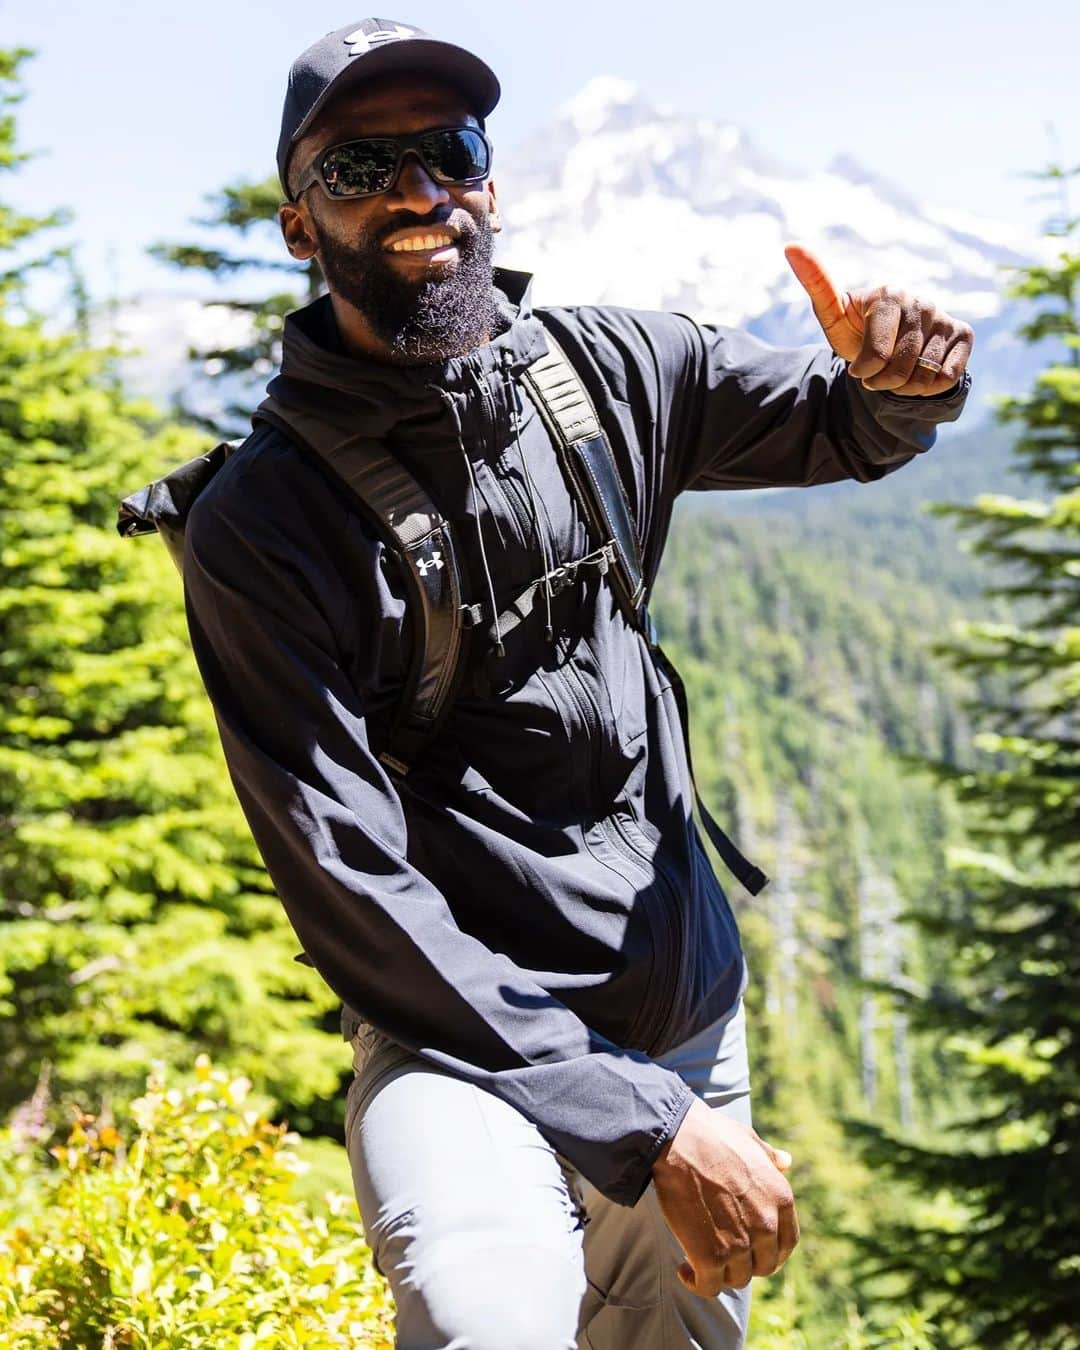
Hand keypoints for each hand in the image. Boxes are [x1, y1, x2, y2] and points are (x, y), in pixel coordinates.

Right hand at [651, 1097, 799, 1295]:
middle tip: (721, 1253)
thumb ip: (769, 1157)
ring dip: (719, 1273)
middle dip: (744, 1263)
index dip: (770, 1251)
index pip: (787, 1243)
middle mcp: (766, 1225)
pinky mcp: (710, 1256)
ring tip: (698, 1259)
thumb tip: (786, 1161)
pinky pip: (710, 1286)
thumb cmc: (710, 1135)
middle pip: (764, 1266)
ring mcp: (740, 1244)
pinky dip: (696, 1283)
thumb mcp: (749, 1140)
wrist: (677, 1140)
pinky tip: (684, 1270)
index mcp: (781, 1198)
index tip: (752, 1250)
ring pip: (737, 1279)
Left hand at [784, 241, 973, 396]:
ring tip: (896, 373)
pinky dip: (927, 386)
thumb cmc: (856, 331)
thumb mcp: (833, 317)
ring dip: (904, 387)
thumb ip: (816, 286)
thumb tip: (790, 245)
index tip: (857, 369)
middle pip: (900, 368)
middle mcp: (920, 300)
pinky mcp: (963, 333)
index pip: (879, 354)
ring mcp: (944, 316)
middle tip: (876, 374)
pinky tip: (918, 372)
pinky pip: (946, 376)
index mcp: (888, 294)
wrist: (890, 347)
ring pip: (924, 376)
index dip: (865, 371)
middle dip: (882, 382)